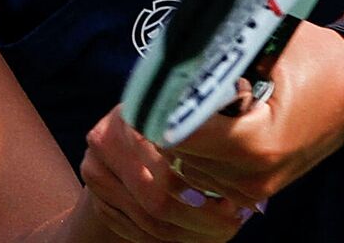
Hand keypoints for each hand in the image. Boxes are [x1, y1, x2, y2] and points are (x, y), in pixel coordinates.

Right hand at [81, 108, 255, 241]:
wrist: (127, 132)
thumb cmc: (175, 119)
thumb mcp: (189, 114)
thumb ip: (209, 130)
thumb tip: (248, 163)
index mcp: (131, 113)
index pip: (165, 162)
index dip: (199, 188)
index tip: (231, 201)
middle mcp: (105, 141)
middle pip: (155, 199)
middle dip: (200, 219)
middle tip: (233, 223)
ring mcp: (95, 172)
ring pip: (148, 221)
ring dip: (189, 233)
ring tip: (221, 228)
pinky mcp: (97, 200)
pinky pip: (136, 232)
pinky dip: (169, 239)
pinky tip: (194, 233)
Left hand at [160, 22, 343, 209]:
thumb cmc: (319, 59)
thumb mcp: (270, 43)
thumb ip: (222, 53)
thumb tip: (176, 54)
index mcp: (256, 143)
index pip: (179, 131)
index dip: (165, 102)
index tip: (168, 77)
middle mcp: (252, 176)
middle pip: (178, 148)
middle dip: (180, 114)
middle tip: (202, 83)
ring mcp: (253, 189)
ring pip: (187, 162)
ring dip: (191, 131)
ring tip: (220, 102)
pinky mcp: (254, 190)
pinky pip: (205, 170)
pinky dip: (205, 145)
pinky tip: (226, 119)